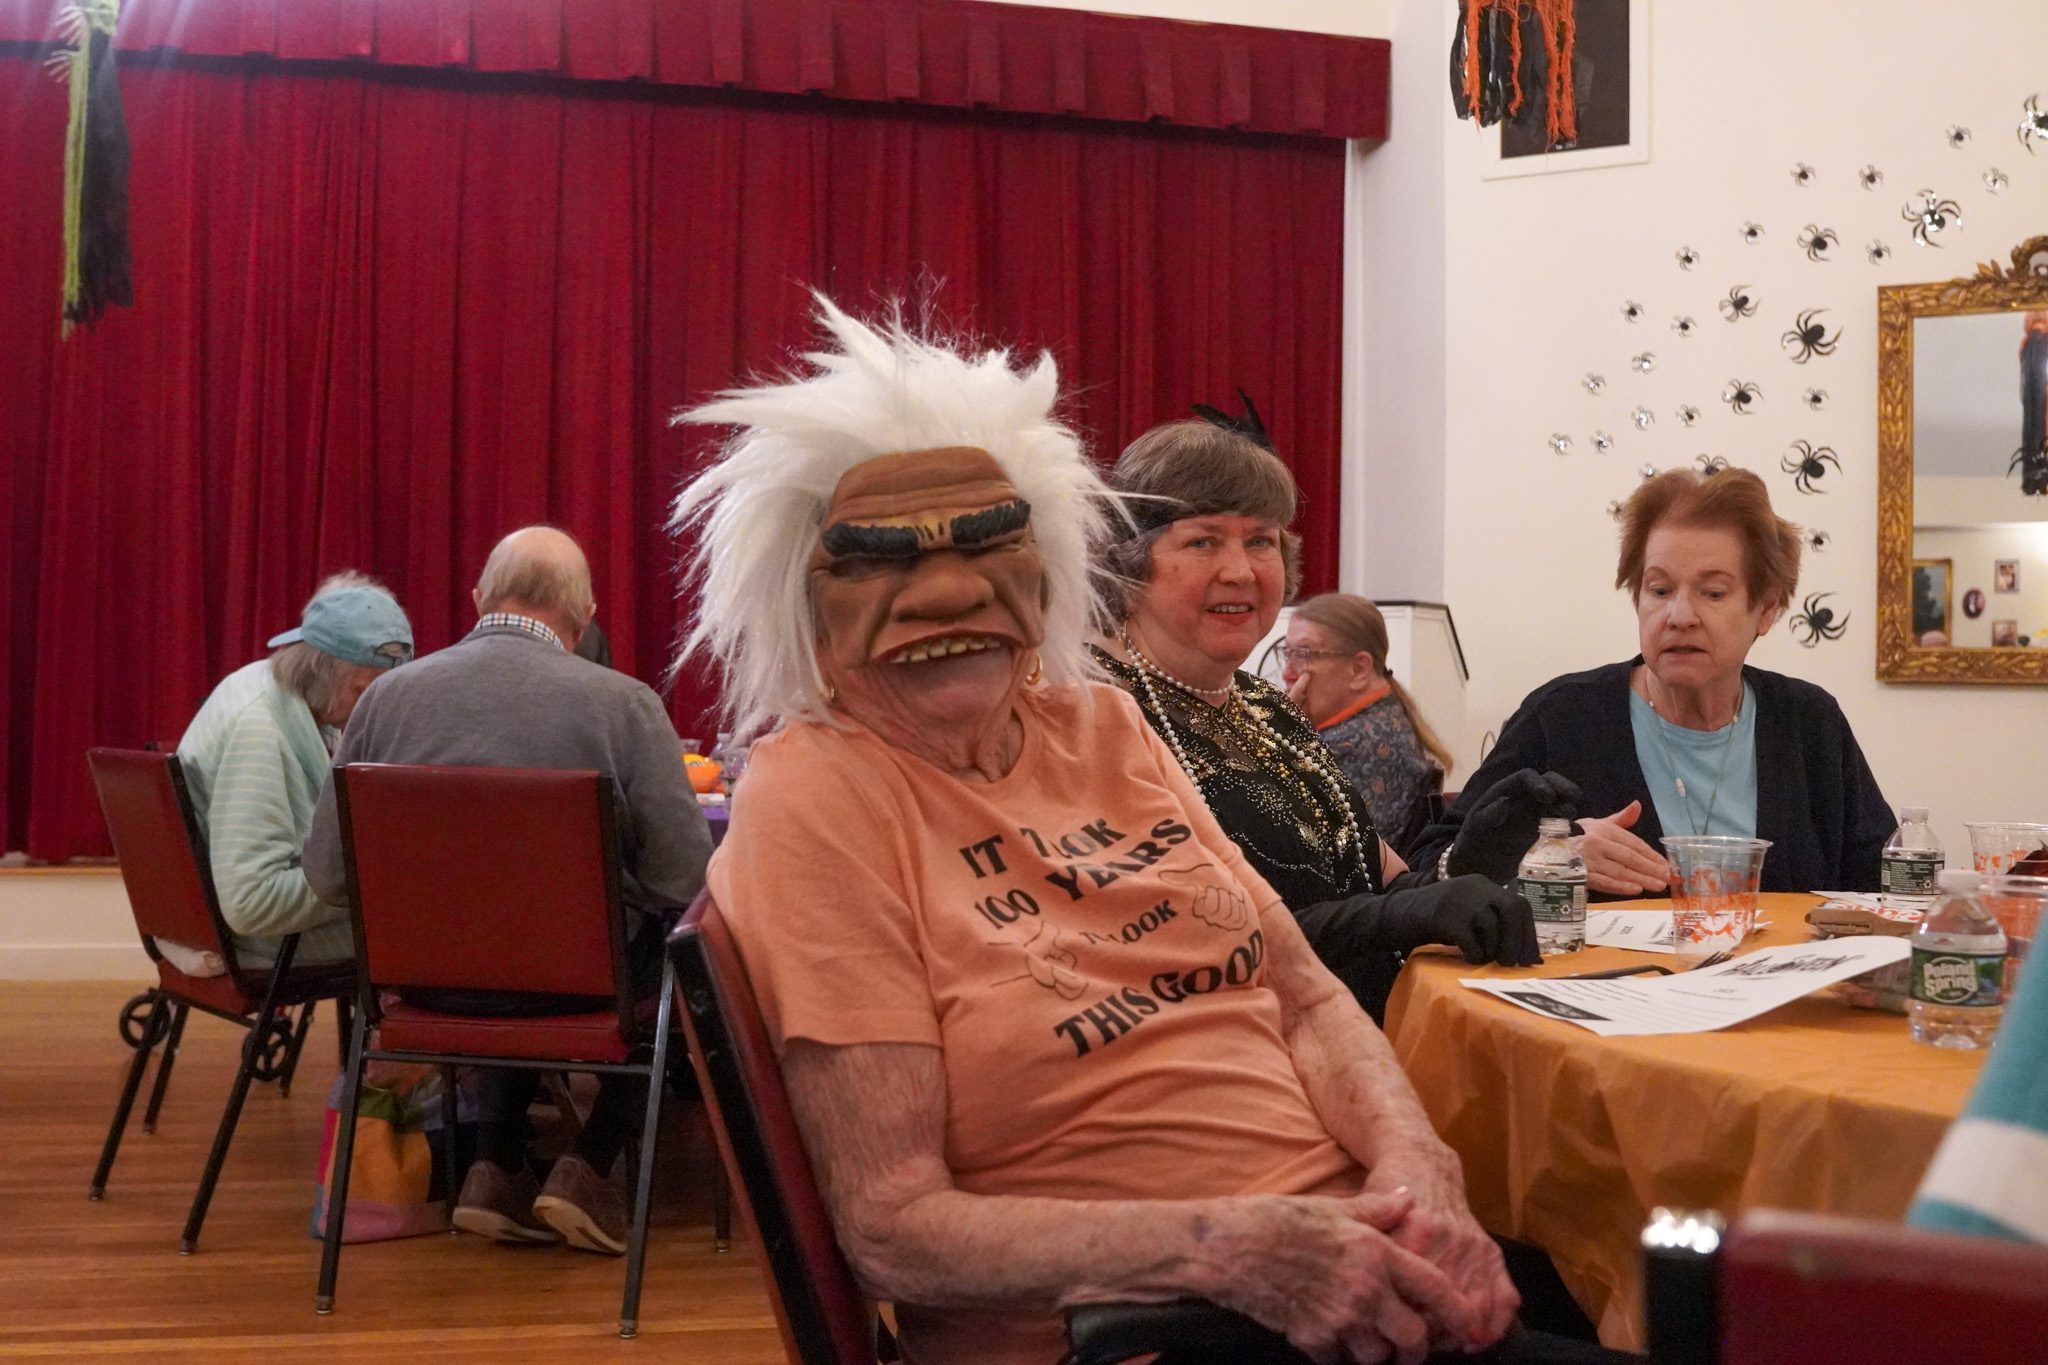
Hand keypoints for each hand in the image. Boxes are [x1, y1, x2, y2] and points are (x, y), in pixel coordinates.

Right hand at [1198, 1189, 1487, 1364]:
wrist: (1230, 1247)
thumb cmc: (1279, 1220)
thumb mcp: (1334, 1207)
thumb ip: (1377, 1208)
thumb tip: (1405, 1198)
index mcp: (1376, 1253)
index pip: (1432, 1288)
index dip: (1457, 1311)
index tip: (1469, 1325)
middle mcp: (1365, 1290)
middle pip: (1412, 1337)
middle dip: (1418, 1348)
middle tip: (1414, 1348)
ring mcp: (1339, 1318)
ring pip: (1377, 1355)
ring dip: (1377, 1353)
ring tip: (1370, 1344)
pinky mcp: (1312, 1338)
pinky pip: (1337, 1359)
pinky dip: (1338, 1355)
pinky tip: (1330, 1340)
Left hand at [1363, 1144, 1519, 1352]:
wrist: (1421, 1163)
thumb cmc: (1383, 1195)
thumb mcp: (1364, 1216)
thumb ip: (1362, 1251)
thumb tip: (1353, 1302)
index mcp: (1411, 1234)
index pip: (1409, 1297)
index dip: (1400, 1325)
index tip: (1389, 1336)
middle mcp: (1445, 1242)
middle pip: (1441, 1309)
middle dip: (1427, 1337)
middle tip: (1412, 1347)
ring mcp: (1471, 1246)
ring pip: (1474, 1309)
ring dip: (1457, 1335)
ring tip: (1439, 1344)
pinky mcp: (1489, 1250)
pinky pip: (1504, 1297)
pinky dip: (1495, 1325)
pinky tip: (1475, 1341)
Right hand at [1371, 877, 1540, 966]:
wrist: (1392, 914)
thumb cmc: (1431, 921)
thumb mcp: (1464, 912)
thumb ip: (1490, 922)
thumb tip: (1526, 953)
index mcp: (1482, 884)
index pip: (1519, 905)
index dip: (1528, 933)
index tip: (1530, 958)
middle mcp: (1475, 886)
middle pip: (1512, 910)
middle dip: (1517, 941)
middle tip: (1512, 964)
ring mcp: (1460, 899)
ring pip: (1493, 927)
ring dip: (1494, 950)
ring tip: (1484, 961)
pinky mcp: (1445, 916)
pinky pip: (1472, 941)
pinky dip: (1475, 955)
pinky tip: (1467, 959)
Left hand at [1446, 770, 1581, 883]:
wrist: (1478, 862)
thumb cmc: (1473, 839)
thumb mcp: (1476, 827)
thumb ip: (1488, 815)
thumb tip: (1505, 802)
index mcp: (1505, 790)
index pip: (1526, 777)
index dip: (1539, 783)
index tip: (1547, 797)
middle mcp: (1523, 798)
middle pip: (1548, 783)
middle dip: (1562, 787)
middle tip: (1575, 798)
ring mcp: (1534, 813)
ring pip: (1557, 802)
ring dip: (1566, 806)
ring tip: (1569, 817)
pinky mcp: (1542, 830)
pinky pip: (1560, 824)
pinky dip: (1570, 826)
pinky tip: (1577, 832)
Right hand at [1578, 801, 1671, 895]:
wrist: (1548, 849)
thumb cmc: (1578, 837)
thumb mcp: (1598, 824)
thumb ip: (1621, 818)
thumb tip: (1638, 804)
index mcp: (1604, 830)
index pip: (1633, 843)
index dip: (1651, 855)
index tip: (1666, 865)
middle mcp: (1598, 843)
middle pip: (1630, 858)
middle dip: (1650, 868)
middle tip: (1668, 878)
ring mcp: (1589, 860)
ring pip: (1620, 871)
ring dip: (1641, 879)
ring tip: (1658, 885)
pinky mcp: (1581, 875)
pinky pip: (1604, 882)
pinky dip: (1620, 887)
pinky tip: (1636, 890)